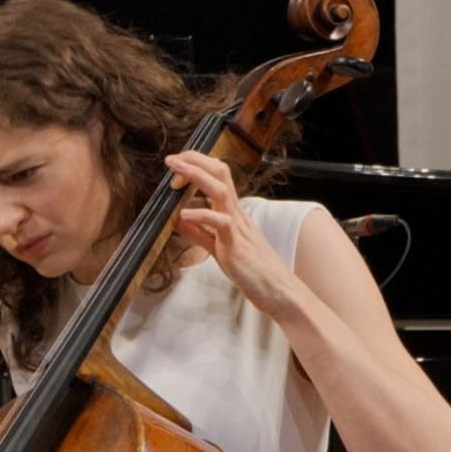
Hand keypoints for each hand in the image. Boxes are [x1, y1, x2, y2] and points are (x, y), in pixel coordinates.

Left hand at [165, 152, 304, 317]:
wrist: (279, 292)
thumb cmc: (252, 271)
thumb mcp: (219, 249)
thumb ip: (200, 234)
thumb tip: (179, 222)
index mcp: (233, 213)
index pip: (217, 177)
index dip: (196, 167)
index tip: (175, 166)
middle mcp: (237, 214)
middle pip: (220, 174)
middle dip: (195, 161)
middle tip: (171, 159)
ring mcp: (239, 228)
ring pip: (221, 191)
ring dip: (197, 178)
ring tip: (174, 174)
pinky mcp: (237, 246)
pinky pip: (221, 224)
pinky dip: (201, 216)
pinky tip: (182, 216)